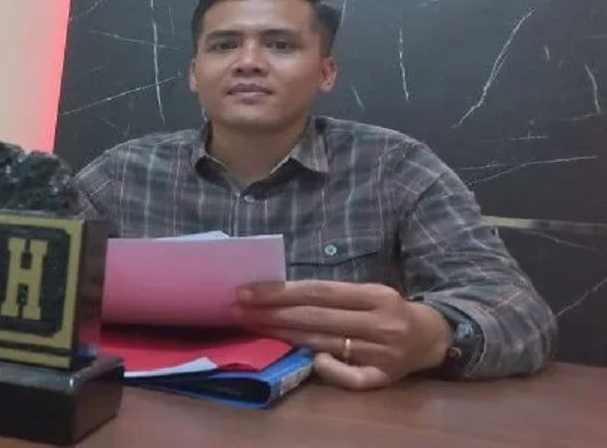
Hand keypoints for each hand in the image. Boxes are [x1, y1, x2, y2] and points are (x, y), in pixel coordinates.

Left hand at [233, 280, 451, 390]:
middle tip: (237, 311)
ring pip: (324, 343)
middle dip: (271, 314)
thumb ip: (332, 294)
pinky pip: (350, 378)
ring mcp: (383, 352)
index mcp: (375, 295)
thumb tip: (280, 294)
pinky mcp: (385, 377)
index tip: (246, 292)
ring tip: (252, 327)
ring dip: (283, 335)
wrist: (432, 337)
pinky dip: (327, 368)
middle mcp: (380, 322)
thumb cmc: (388, 310)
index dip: (280, 292)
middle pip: (315, 317)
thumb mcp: (367, 293)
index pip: (318, 291)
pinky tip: (310, 359)